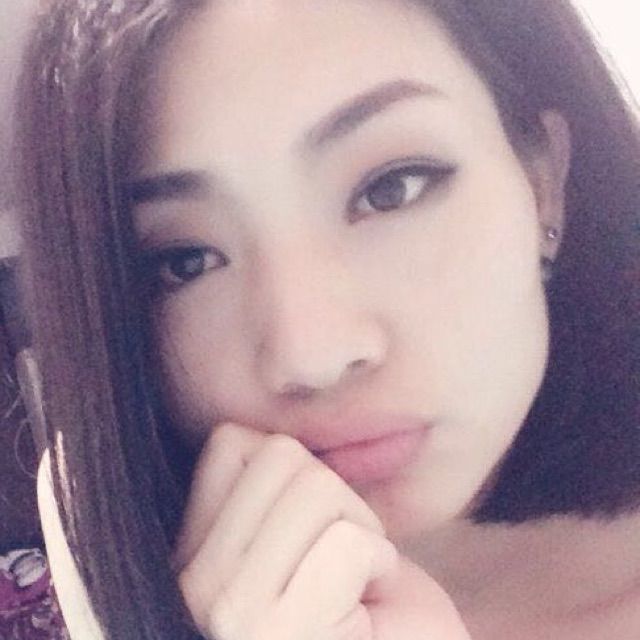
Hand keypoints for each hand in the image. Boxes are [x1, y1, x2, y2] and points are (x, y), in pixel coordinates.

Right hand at [173, 422, 470, 639]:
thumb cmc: (368, 601)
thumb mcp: (305, 531)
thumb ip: (272, 485)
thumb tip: (275, 413)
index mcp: (191, 555)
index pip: (228, 440)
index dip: (299, 470)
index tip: (317, 528)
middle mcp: (191, 584)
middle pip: (280, 454)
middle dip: (337, 498)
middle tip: (344, 560)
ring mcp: (226, 611)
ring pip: (315, 487)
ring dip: (360, 530)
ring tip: (355, 583)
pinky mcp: (277, 633)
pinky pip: (350, 542)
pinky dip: (379, 564)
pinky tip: (368, 606)